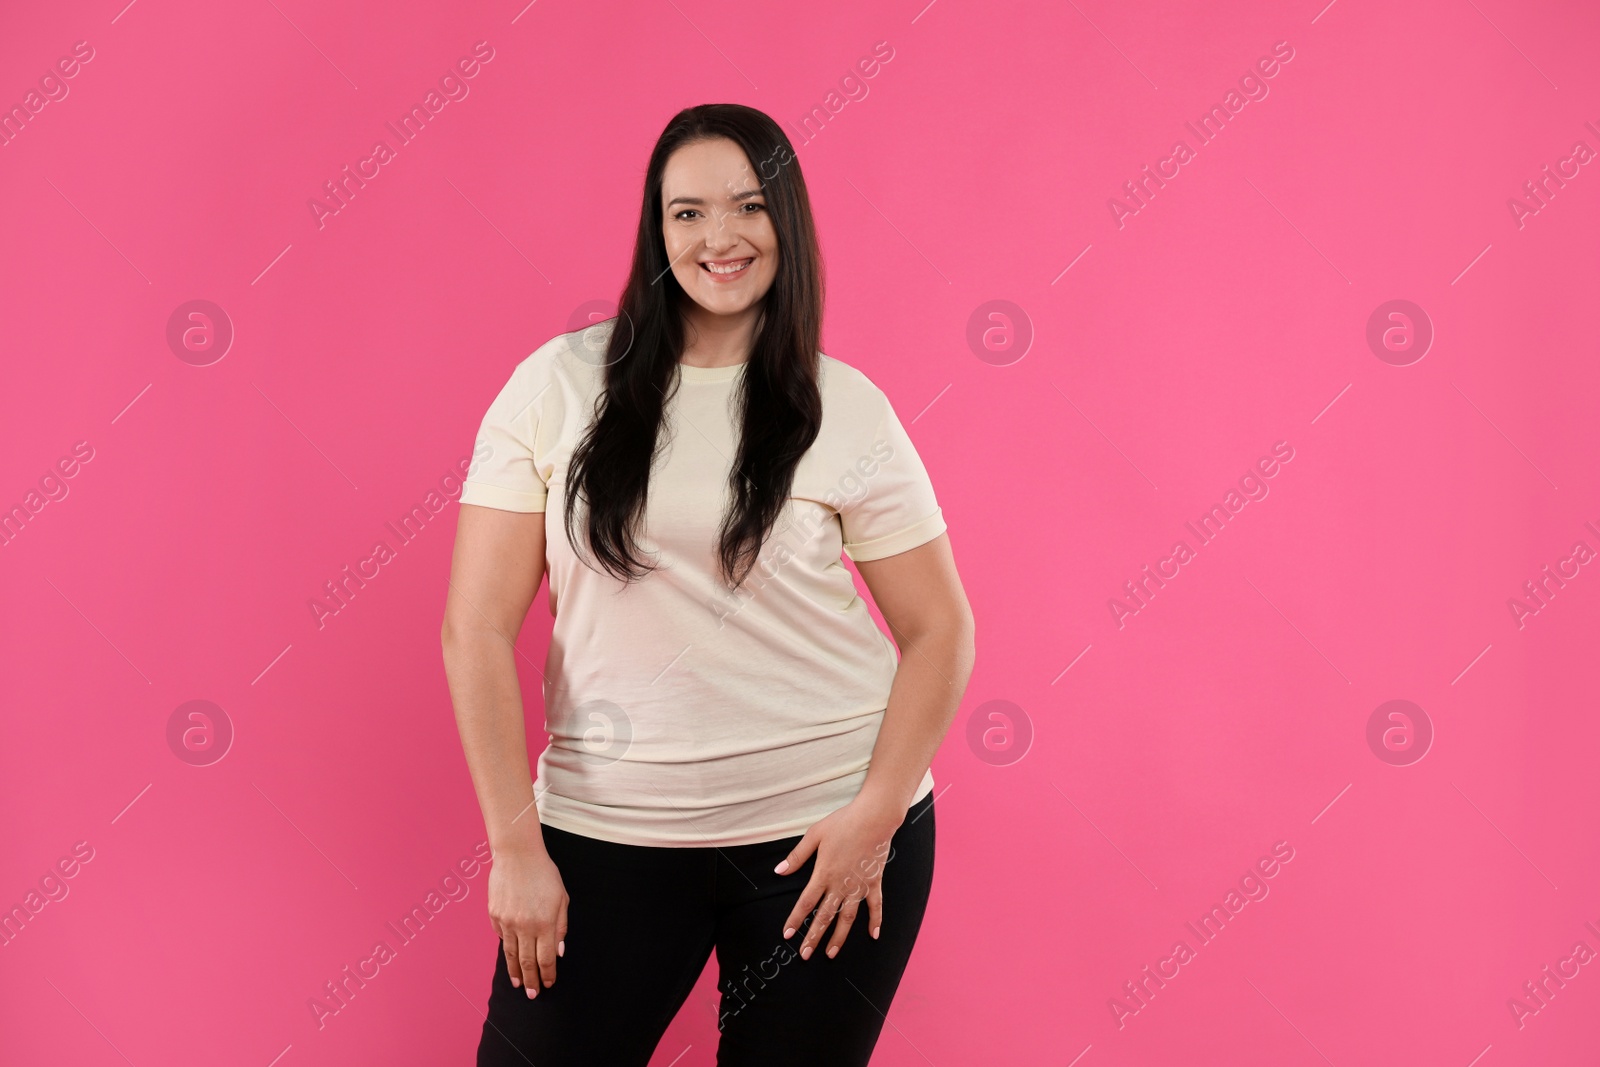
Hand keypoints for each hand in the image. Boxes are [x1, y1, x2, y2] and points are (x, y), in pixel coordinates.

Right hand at [486, 848, 568, 997]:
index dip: (548, 973)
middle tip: (533, 994)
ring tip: (519, 983)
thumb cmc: (544, 874)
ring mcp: (507, 922)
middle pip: (527, 961)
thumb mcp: (561, 898)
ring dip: (515, 971)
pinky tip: (510, 956)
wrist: (517, 855)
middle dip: (532, 980)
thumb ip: (560, 926)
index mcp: (544, 923)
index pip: (546, 958)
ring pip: (510, 954)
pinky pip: (501, 937)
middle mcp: (524, 926)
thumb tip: (558, 951)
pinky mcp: (494, 915)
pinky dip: (506, 947)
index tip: (549, 984)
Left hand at [773, 795, 903, 960]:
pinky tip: (873, 936)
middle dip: (813, 937)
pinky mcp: (874, 883)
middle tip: (804, 955)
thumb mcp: (815, 835)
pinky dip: (875, 921)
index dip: (796, 920)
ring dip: (838, 937)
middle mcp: (841, 885)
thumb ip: (797, 856)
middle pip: (824, 916)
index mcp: (824, 874)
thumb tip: (779, 871)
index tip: (787, 935)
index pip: (806, 903)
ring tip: (830, 954)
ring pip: (847, 918)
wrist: (874, 818)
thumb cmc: (843, 823)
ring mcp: (859, 886)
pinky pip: (875, 906)